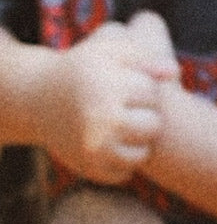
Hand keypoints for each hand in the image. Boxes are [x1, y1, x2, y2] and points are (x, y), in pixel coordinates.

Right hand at [40, 15, 180, 183]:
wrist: (37, 98)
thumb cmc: (85, 70)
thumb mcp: (111, 51)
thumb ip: (146, 56)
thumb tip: (173, 73)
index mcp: (106, 86)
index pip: (153, 93)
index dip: (145, 88)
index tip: (126, 85)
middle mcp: (99, 118)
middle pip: (154, 125)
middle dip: (146, 116)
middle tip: (125, 108)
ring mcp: (93, 147)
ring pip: (143, 153)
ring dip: (137, 141)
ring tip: (120, 125)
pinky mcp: (88, 168)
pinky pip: (124, 173)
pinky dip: (120, 162)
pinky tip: (108, 144)